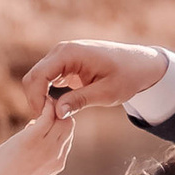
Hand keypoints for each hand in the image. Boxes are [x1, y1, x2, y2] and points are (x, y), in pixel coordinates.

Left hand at [0, 96, 79, 174]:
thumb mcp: (28, 165)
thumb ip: (35, 150)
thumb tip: (29, 128)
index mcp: (58, 162)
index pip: (67, 136)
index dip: (58, 125)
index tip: (45, 119)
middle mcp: (57, 154)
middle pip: (69, 125)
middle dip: (59, 114)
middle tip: (44, 108)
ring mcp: (47, 146)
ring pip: (62, 119)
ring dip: (53, 108)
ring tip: (41, 103)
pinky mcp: (34, 137)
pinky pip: (48, 115)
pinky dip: (46, 105)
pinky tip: (39, 101)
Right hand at [17, 38, 167, 115]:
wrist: (141, 64)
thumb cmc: (128, 76)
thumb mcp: (107, 93)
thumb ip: (81, 101)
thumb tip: (56, 112)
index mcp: (70, 53)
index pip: (38, 76)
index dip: (36, 99)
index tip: (45, 119)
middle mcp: (61, 51)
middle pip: (33, 77)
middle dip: (36, 101)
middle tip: (47, 122)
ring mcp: (62, 57)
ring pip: (37, 79)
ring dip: (40, 99)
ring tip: (53, 118)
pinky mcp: (65, 65)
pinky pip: (47, 80)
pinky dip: (47, 95)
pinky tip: (59, 110)